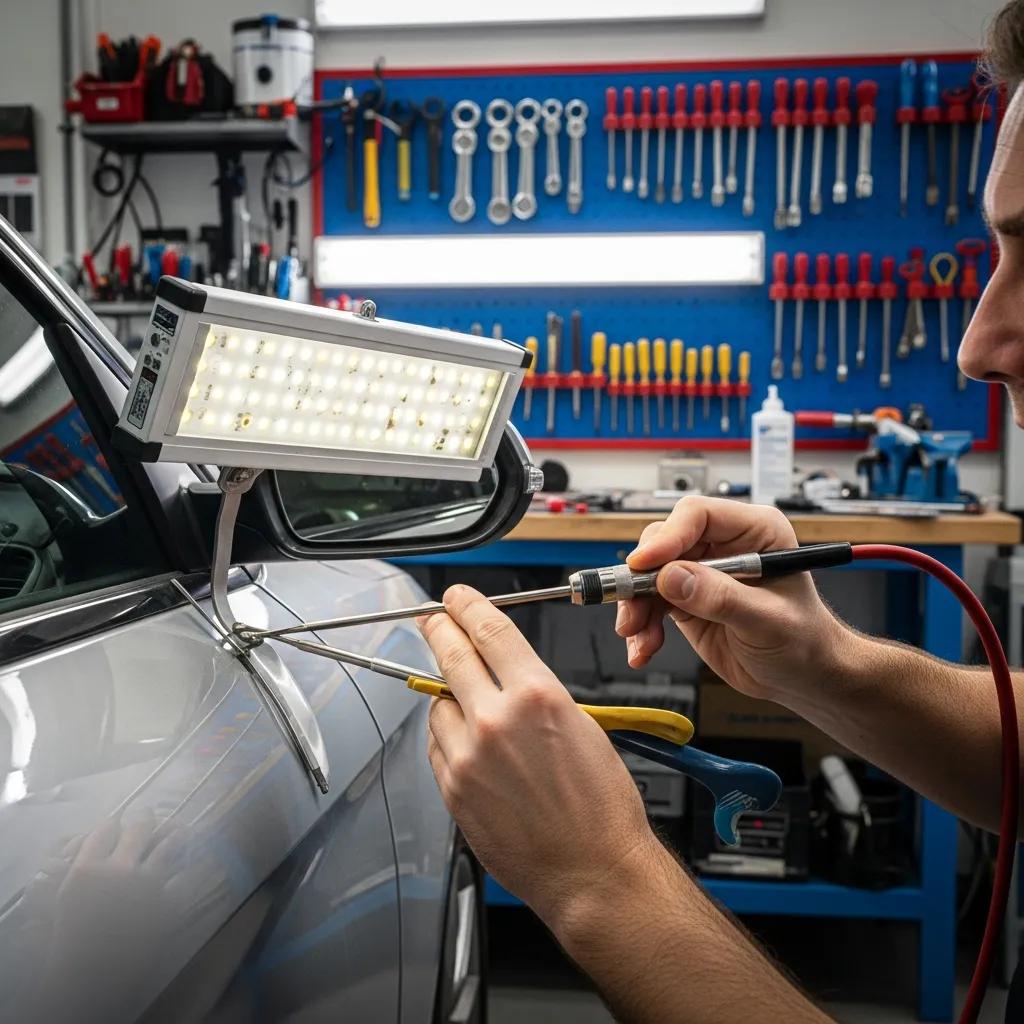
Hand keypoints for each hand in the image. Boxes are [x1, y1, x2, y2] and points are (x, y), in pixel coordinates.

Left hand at [418, 585, 660, 925]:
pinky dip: (448, 737)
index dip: (467, 606)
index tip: (456, 598)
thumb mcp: (582, 725)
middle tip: (432, 618)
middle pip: (451, 656)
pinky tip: (472, 746)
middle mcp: (496, 721)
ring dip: (449, 696)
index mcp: (537, 696)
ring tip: (473, 709)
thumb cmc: (601, 806)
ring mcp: (469, 756)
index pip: (489, 631)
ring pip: (438, 704)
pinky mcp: (453, 789)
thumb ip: (535, 692)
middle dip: (438, 629)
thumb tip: (505, 675)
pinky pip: (437, 745)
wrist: (593, 870)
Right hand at [616, 496, 852, 702]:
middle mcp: (723, 545)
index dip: (667, 537)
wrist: (803, 676)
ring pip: (648, 574)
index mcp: (754, 532)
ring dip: (636, 606)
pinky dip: (641, 626)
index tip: (642, 565)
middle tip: (631, 607)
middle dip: (641, 577)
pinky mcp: (685, 598)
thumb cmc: (803, 641)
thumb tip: (671, 577)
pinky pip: (649, 602)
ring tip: (637, 636)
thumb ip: (720, 598)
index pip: (698, 516)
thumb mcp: (767, 621)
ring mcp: (701, 571)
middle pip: (664, 542)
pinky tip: (643, 648)